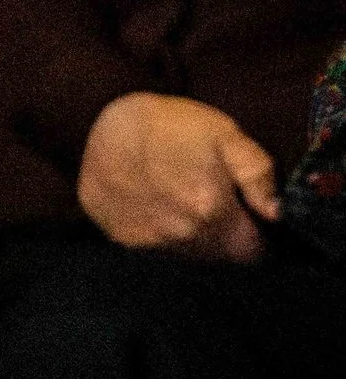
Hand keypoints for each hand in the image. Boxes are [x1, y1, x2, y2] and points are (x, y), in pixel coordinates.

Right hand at [78, 91, 280, 261]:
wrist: (101, 119)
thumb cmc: (170, 124)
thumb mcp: (226, 134)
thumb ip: (258, 173)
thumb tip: (276, 213)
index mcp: (212, 212)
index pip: (251, 254)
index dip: (254, 238)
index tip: (248, 223)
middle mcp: (179, 235)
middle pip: (218, 258)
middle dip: (223, 239)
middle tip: (213, 207)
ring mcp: (146, 241)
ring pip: (186, 257)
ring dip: (191, 239)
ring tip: (181, 205)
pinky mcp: (120, 239)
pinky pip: (153, 252)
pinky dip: (159, 236)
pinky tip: (154, 208)